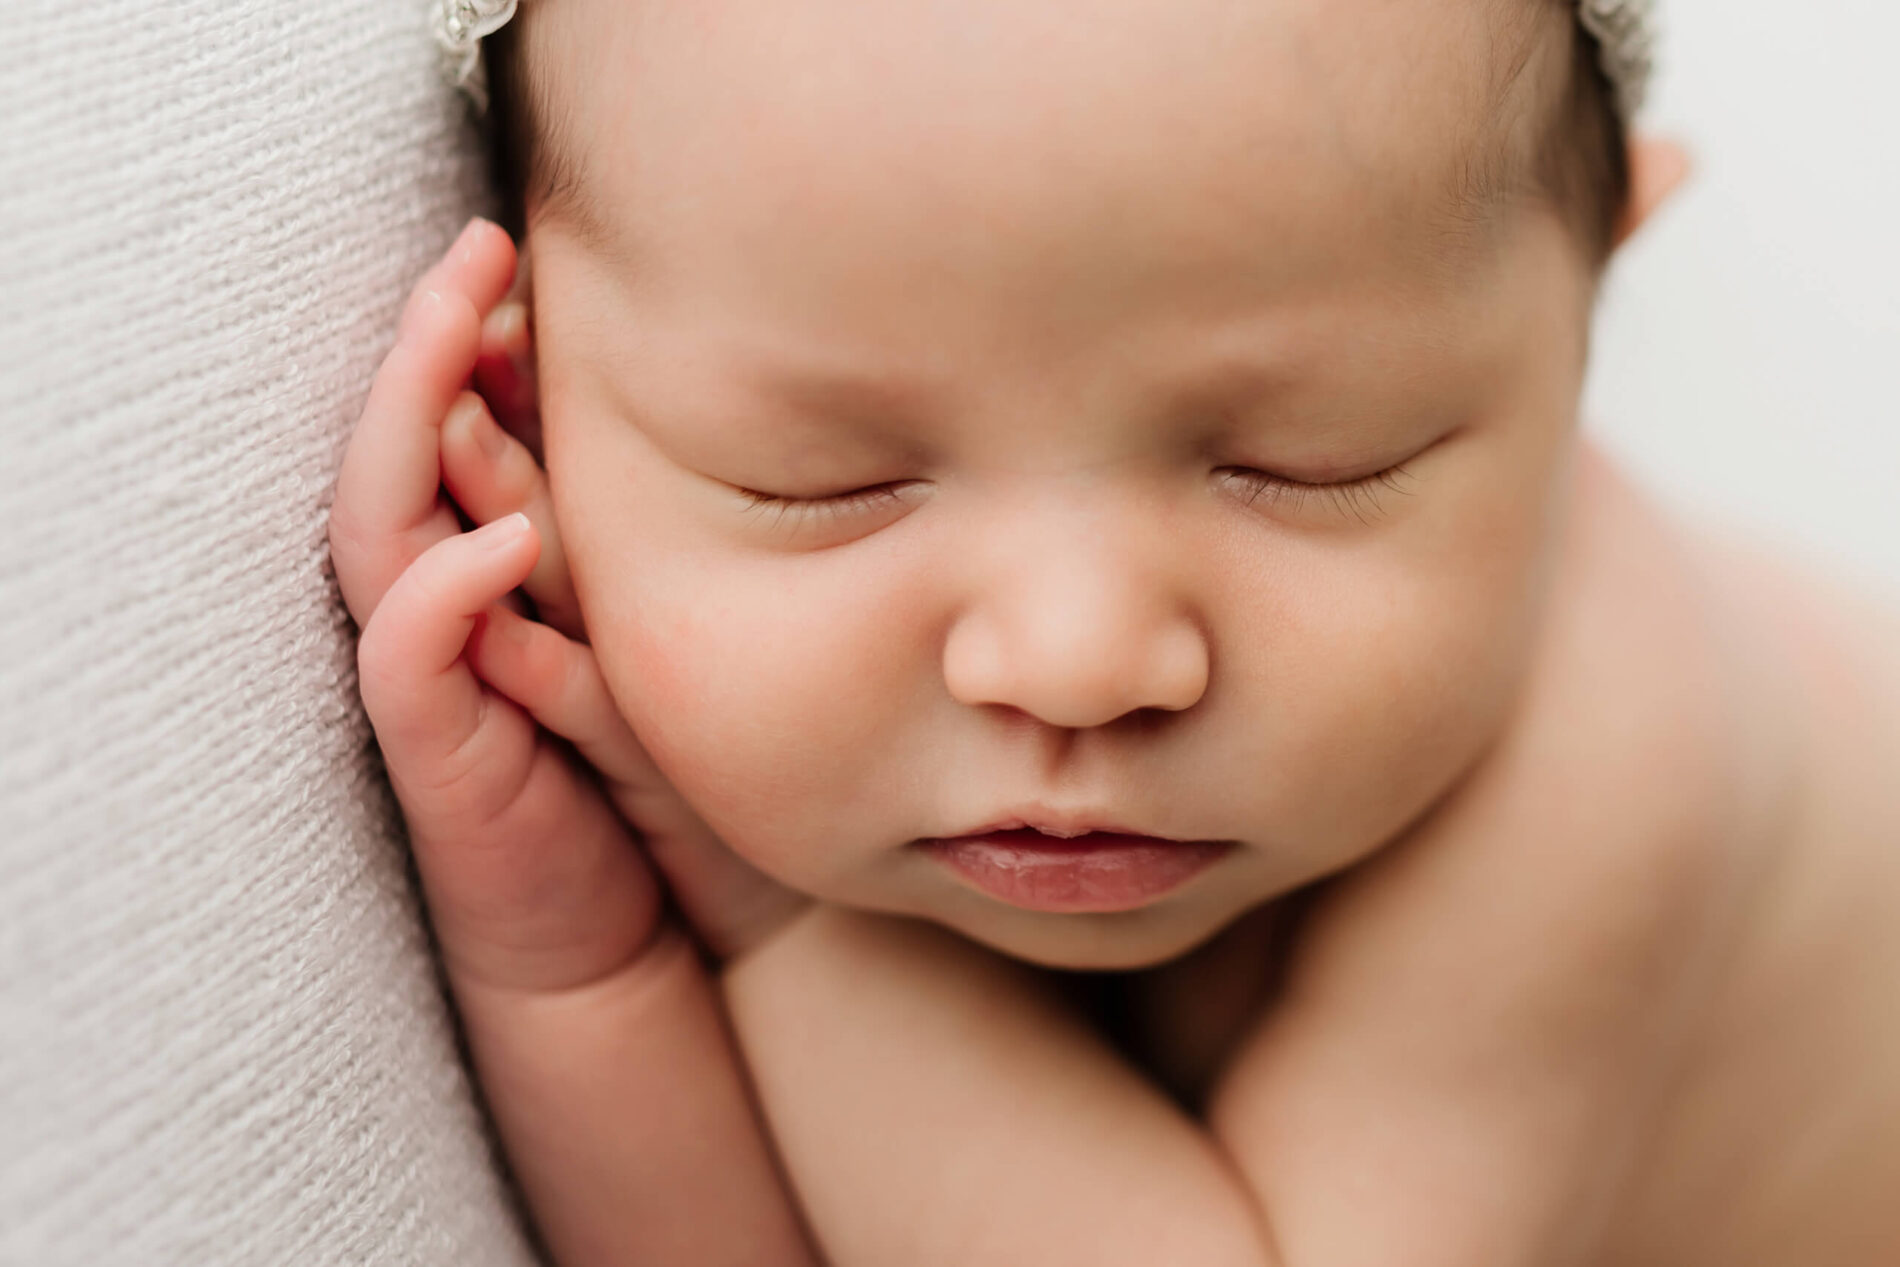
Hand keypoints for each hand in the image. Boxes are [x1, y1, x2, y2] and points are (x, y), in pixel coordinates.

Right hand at [327, 218, 815, 1265]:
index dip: (487, 338)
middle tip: (482, 242)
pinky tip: (497, 541)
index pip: (471, 430)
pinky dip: (441, 595)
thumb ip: (670, 548)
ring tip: (456, 321)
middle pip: (410, 448)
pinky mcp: (439, 756)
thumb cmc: (674, 783)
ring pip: (382, 525)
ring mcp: (436, 675)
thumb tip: (747, 423)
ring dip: (409, 421)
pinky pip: (409, 659)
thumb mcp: (683, 639)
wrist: (646, 941)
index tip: (537, 250)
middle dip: (434, 342)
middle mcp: (455, 604)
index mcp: (506, 568)